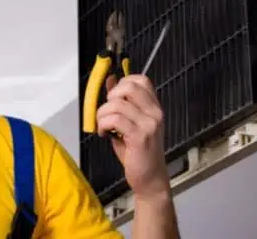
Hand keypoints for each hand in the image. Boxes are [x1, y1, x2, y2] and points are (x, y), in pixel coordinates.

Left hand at [97, 74, 170, 199]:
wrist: (150, 178)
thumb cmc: (137, 151)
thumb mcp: (128, 122)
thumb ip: (120, 101)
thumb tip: (109, 79)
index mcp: (154, 107)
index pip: (141, 80)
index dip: (122, 82)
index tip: (113, 97)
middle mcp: (155, 113)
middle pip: (128, 87)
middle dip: (110, 97)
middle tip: (107, 112)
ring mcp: (149, 124)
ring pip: (116, 104)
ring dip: (102, 114)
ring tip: (103, 126)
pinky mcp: (140, 137)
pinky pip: (114, 120)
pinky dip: (103, 125)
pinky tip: (104, 134)